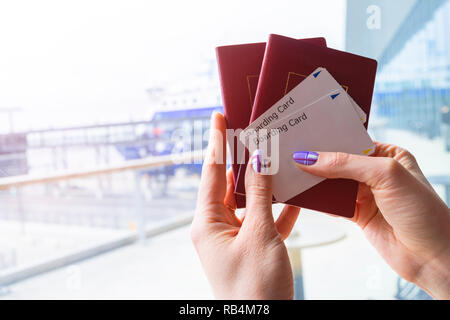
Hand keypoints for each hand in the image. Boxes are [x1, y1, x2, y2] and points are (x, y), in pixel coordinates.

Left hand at [191, 112, 299, 298]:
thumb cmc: (255, 288)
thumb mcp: (259, 235)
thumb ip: (260, 196)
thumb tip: (259, 160)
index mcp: (208, 223)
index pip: (211, 173)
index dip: (216, 143)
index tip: (218, 117)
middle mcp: (217, 227)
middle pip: (228, 184)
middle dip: (241, 159)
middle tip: (251, 131)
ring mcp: (234, 238)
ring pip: (248, 201)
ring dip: (263, 183)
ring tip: (274, 157)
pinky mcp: (252, 248)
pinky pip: (264, 221)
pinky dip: (278, 210)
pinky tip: (295, 196)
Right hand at [295, 143, 449, 298]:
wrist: (432, 256)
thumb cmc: (424, 212)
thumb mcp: (386, 176)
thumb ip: (346, 164)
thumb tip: (310, 158)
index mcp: (388, 155)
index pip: (351, 143)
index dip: (328, 141)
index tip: (304, 138)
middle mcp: (376, 173)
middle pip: (338, 163)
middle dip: (317, 161)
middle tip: (291, 155)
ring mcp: (366, 195)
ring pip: (332, 184)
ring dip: (315, 182)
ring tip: (292, 174)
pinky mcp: (358, 214)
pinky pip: (332, 204)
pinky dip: (319, 201)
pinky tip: (304, 196)